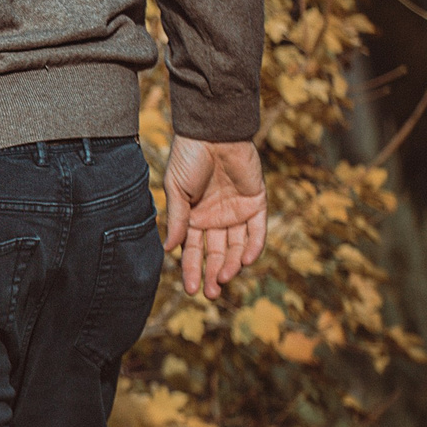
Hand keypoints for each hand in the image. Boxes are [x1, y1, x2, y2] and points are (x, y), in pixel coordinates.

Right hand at [163, 135, 266, 298]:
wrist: (213, 132)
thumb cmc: (189, 157)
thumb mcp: (176, 190)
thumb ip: (176, 219)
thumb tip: (168, 249)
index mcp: (193, 216)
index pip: (192, 250)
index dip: (191, 269)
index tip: (190, 290)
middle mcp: (215, 218)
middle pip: (216, 253)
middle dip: (213, 274)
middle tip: (211, 294)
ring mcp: (236, 212)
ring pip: (237, 247)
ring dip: (232, 264)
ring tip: (225, 278)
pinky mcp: (256, 203)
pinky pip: (257, 231)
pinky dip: (254, 247)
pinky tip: (245, 261)